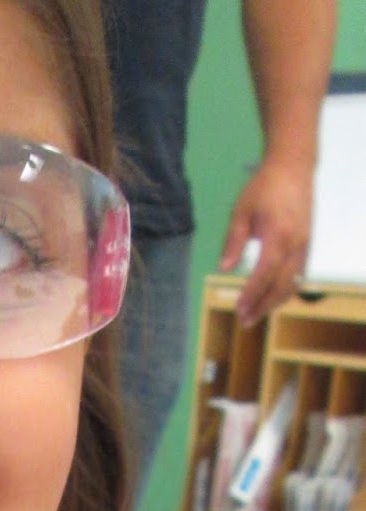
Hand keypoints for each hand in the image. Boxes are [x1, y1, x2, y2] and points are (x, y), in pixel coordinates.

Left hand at [219, 155, 314, 324]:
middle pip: (282, 285)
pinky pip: (298, 275)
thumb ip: (233, 241)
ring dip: (274, 302)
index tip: (239, 309)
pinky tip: (269, 298)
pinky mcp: (307, 245)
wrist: (293, 167)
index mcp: (278, 234)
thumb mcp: (241, 211)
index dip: (252, 294)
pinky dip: (284, 290)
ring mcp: (305, 245)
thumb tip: (225, 268)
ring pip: (293, 283)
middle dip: (263, 306)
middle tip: (244, 321)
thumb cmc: (264, 188)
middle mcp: (296, 243)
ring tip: (255, 314)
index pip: (265, 273)